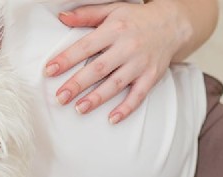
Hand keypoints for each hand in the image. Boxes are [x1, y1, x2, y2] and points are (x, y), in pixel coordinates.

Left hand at [44, 0, 191, 123]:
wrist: (172, 24)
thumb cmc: (136, 18)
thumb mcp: (112, 10)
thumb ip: (87, 15)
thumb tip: (62, 18)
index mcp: (114, 30)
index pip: (85, 46)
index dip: (66, 59)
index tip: (49, 71)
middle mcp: (127, 47)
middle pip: (98, 68)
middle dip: (78, 84)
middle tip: (60, 97)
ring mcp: (140, 63)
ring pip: (116, 84)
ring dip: (97, 98)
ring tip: (79, 109)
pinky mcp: (151, 76)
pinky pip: (138, 95)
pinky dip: (126, 108)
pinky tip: (112, 119)